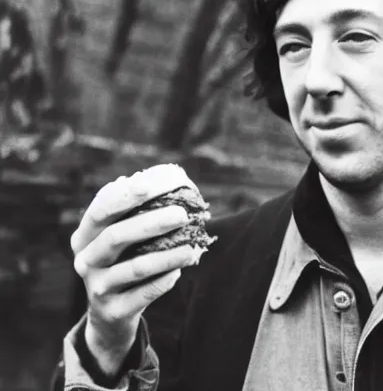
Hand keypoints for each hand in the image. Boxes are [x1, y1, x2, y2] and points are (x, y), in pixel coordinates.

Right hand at [70, 167, 200, 374]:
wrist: (109, 314)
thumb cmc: (122, 260)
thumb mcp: (120, 235)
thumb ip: (135, 209)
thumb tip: (166, 174)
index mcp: (84, 235)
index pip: (101, 209)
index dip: (125, 195)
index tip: (150, 183)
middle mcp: (85, 260)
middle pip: (116, 236)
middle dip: (152, 223)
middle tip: (182, 214)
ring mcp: (97, 288)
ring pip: (135, 268)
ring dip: (167, 256)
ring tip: (192, 248)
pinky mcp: (113, 311)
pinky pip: (144, 294)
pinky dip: (164, 281)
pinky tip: (179, 271)